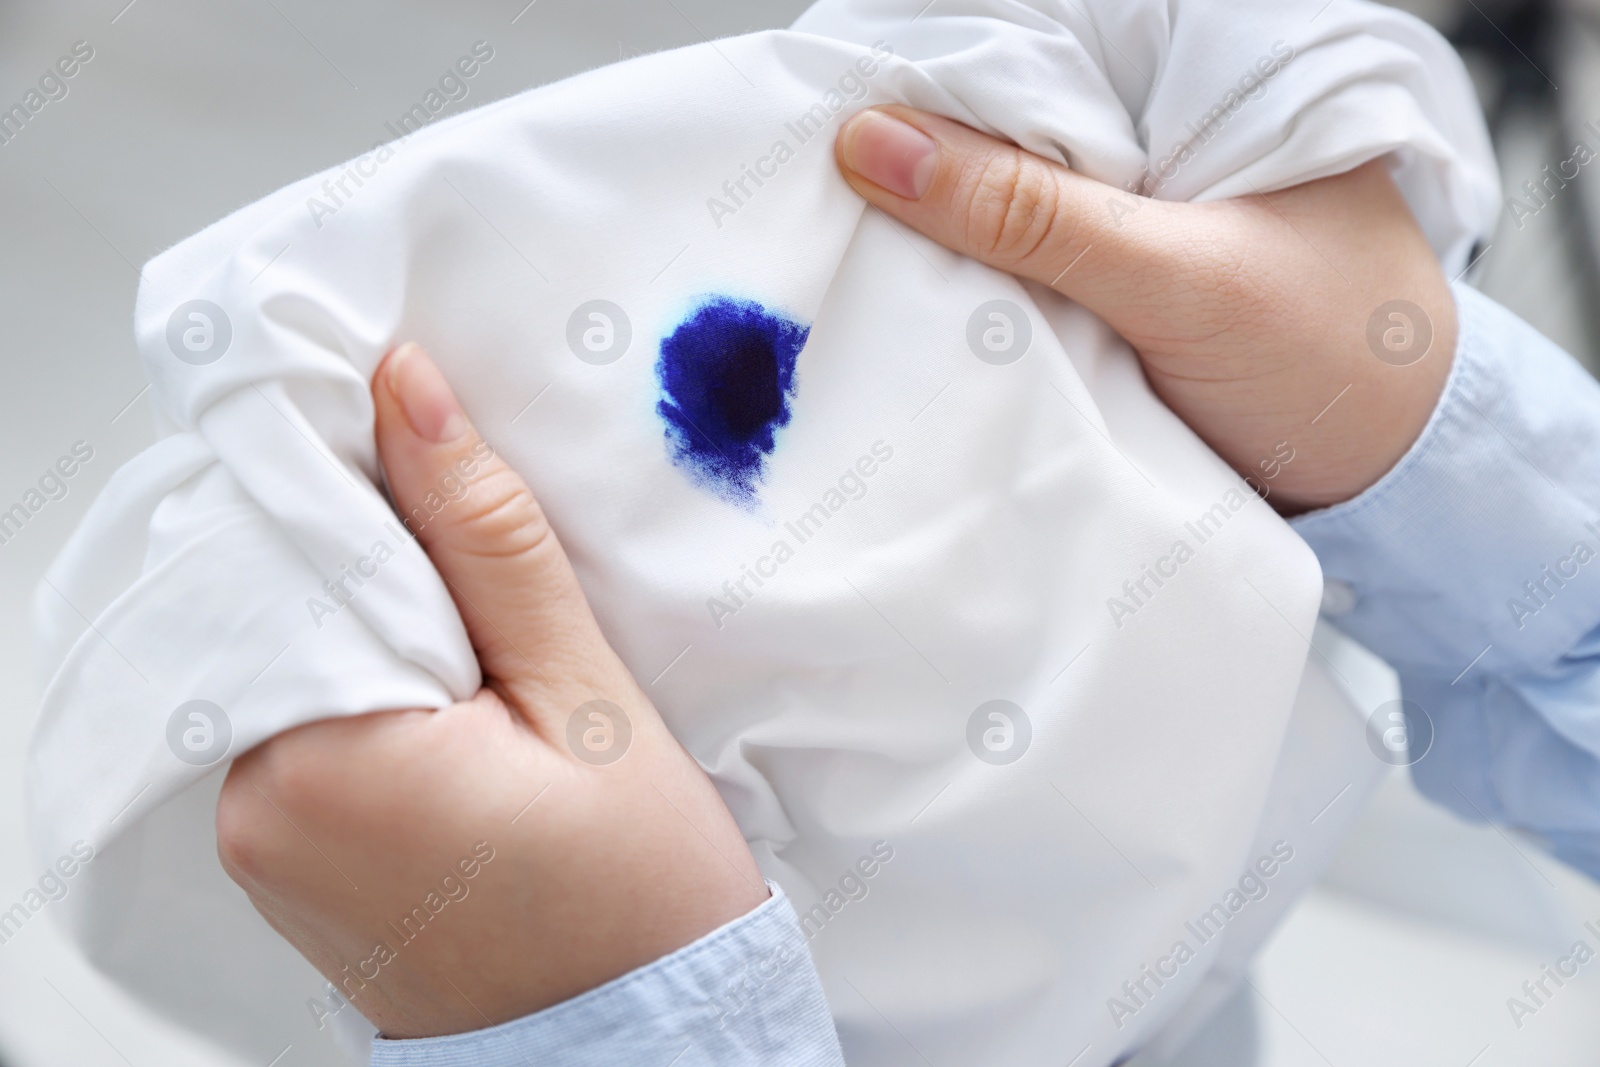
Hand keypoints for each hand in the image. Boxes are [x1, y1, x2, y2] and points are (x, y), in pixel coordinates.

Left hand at [215, 344, 766, 1038]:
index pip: (298, 548)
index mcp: (319, 761)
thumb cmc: (635, 894)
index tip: (434, 448)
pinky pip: (304, 724)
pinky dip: (370, 686)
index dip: (371, 479)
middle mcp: (251, 808)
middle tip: (494, 580)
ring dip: (380, 622)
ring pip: (298, 656)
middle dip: (381, 558)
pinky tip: (457, 701)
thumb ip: (485, 541)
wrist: (640, 1043)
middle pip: (287, 601)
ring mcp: (258, 844)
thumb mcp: (583, 697)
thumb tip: (407, 392)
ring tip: (489, 654)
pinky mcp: (286, 861)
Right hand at [836, 106, 1457, 511]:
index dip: (932, 71)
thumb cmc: (1333, 357)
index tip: (829, 107)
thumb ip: (1033, 214)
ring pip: (1002, 188)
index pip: (1035, 39)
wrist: (1387, 482)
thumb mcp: (1178, 277)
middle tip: (823, 185)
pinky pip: (1015, 259)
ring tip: (846, 238)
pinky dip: (967, 279)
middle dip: (922, 151)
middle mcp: (1160, 122)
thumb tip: (878, 145)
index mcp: (1202, 71)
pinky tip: (911, 291)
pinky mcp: (1109, 276)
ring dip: (937, 222)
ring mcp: (1131, 202)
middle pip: (1005, 112)